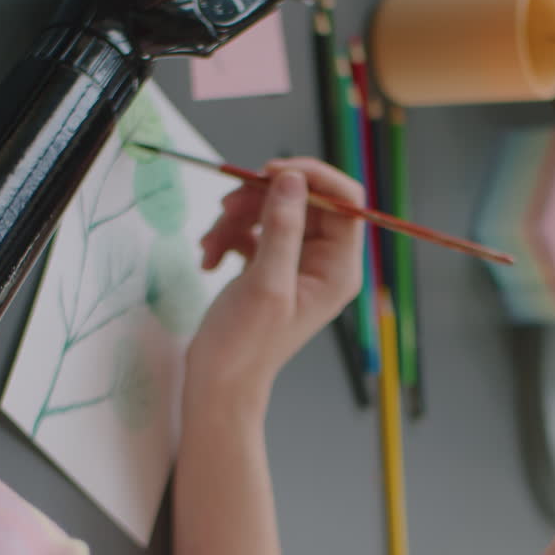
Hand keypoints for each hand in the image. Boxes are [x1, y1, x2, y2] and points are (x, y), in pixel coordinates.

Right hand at [188, 158, 364, 405]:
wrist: (218, 382)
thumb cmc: (246, 345)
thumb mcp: (266, 283)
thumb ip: (283, 228)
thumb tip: (292, 179)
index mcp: (339, 268)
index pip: (344, 200)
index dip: (312, 177)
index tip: (271, 171)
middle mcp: (324, 262)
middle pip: (302, 200)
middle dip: (259, 200)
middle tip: (225, 208)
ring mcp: (297, 263)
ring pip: (271, 210)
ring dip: (235, 219)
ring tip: (210, 246)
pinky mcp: (270, 264)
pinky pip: (253, 229)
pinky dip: (228, 236)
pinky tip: (210, 259)